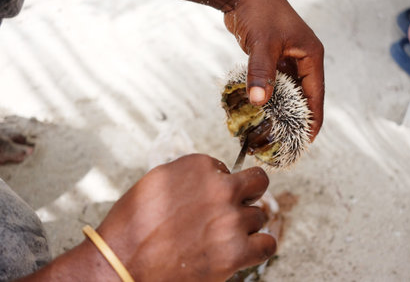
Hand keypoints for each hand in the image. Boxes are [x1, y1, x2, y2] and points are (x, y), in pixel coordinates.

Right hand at [97, 154, 275, 281]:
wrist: (121, 263)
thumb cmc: (133, 225)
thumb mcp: (157, 182)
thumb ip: (190, 177)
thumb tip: (211, 180)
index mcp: (199, 166)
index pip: (227, 170)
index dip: (218, 186)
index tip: (208, 199)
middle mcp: (219, 188)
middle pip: (257, 182)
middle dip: (249, 193)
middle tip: (236, 207)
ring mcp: (230, 219)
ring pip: (260, 216)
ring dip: (245, 226)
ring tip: (222, 237)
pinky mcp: (235, 252)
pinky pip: (268, 244)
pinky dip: (259, 247)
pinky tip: (245, 250)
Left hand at [224, 0, 323, 139]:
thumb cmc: (259, 12)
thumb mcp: (262, 43)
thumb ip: (261, 72)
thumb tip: (259, 101)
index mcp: (310, 55)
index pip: (316, 93)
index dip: (313, 117)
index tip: (308, 139)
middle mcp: (303, 59)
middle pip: (305, 95)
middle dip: (298, 117)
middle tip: (290, 139)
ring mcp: (288, 59)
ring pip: (289, 90)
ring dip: (283, 107)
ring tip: (277, 130)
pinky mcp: (274, 58)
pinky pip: (276, 83)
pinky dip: (271, 96)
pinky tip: (264, 109)